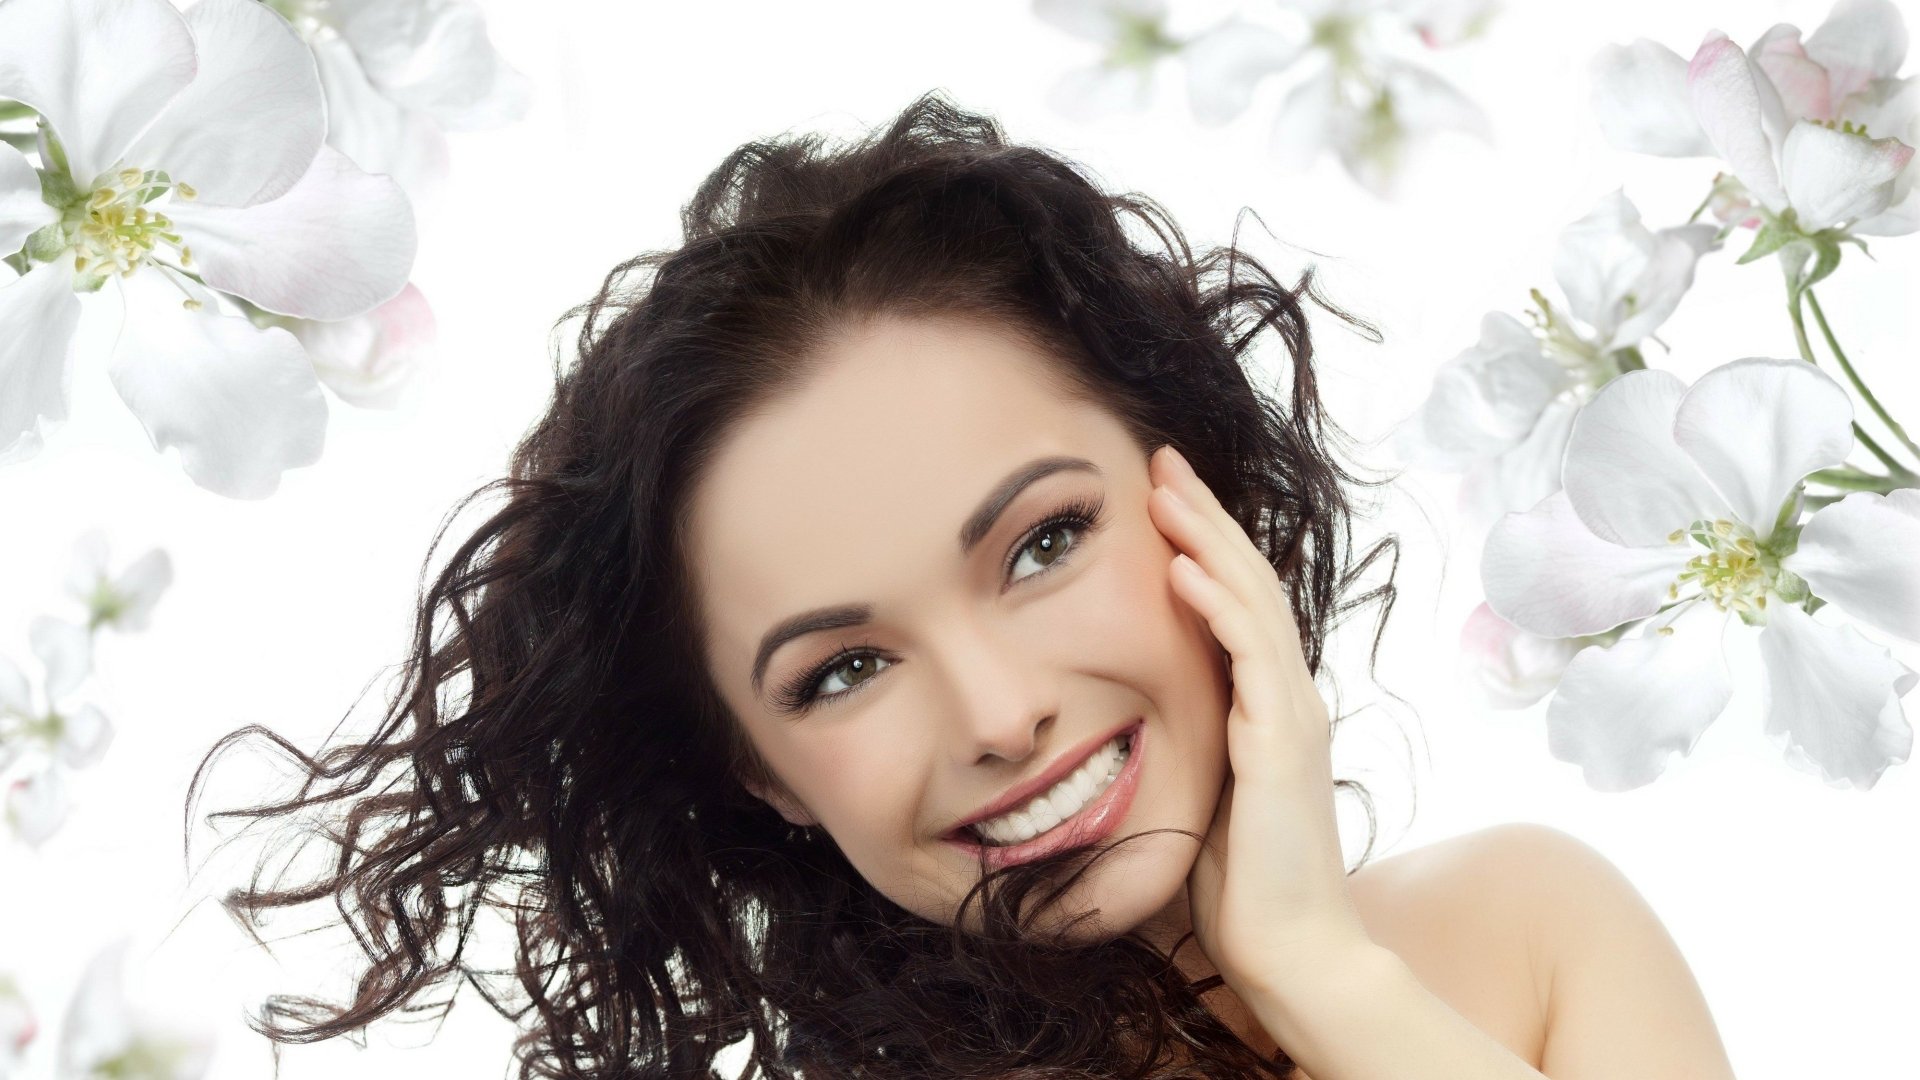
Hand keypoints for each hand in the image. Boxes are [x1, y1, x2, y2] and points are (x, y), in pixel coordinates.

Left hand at [1146, 444, 1372, 995]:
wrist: (1292, 953)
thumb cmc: (1240, 888)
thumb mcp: (1198, 793)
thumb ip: (1180, 746)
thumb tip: (1120, 725)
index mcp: (1268, 707)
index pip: (1237, 603)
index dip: (1203, 545)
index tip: (1159, 496)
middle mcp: (1289, 699)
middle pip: (1248, 583)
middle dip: (1204, 517)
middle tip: (1161, 460)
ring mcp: (1291, 717)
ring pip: (1252, 603)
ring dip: (1207, 540)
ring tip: (1165, 489)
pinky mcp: (1282, 746)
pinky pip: (1248, 658)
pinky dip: (1215, 607)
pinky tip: (1181, 568)